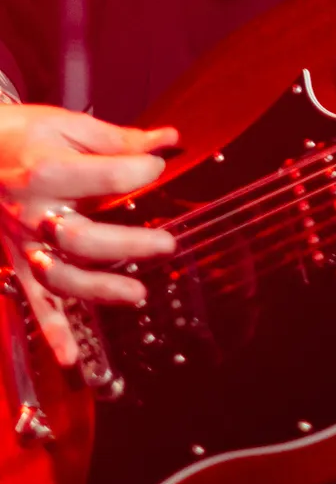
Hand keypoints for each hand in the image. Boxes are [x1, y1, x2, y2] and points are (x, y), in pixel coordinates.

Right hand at [0, 104, 176, 365]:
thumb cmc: (22, 135)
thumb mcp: (66, 125)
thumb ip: (116, 139)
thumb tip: (167, 140)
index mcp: (46, 170)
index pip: (105, 176)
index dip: (141, 170)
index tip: (159, 165)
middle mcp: (33, 211)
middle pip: (82, 237)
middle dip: (129, 244)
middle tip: (167, 244)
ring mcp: (24, 241)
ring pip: (60, 276)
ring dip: (100, 290)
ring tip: (139, 294)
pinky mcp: (18, 261)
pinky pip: (34, 301)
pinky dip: (52, 332)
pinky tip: (71, 358)